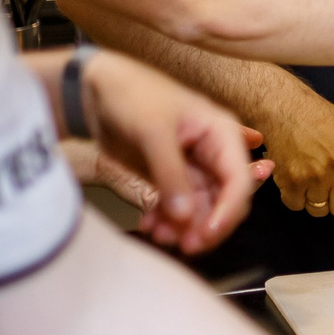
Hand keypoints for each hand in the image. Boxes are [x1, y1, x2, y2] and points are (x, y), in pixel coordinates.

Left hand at [76, 50, 268, 253]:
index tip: (205, 236)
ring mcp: (192, 166)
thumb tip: (186, 218)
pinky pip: (178, 206)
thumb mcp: (153, 132)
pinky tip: (148, 224)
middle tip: (183, 245)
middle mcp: (213, 152)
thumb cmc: (131, 95)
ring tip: (156, 234)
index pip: (238, 180)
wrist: (94, 89)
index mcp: (221, 133)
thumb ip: (170, 175)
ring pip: (200, 208)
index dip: (228, 211)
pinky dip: (166, 220)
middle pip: (224, 199)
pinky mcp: (170, 176)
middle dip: (205, 224)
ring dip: (183, 226)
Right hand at [259, 85, 333, 219]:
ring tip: (313, 176)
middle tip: (330, 180)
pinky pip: (298, 206)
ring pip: (320, 211)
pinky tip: (299, 176)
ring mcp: (316, 175)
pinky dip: (296, 197)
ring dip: (316, 199)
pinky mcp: (291, 181)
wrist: (286, 109)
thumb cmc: (323, 121)